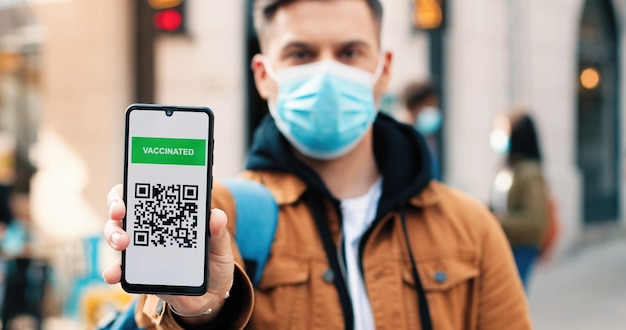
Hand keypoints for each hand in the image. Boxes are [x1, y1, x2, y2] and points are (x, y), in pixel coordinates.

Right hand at [103, 184, 234, 322]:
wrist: (211, 293)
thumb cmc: (213, 261)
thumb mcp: (220, 245)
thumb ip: (218, 232)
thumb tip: (216, 216)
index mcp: (170, 214)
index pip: (146, 193)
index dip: (136, 185)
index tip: (133, 186)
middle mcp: (151, 228)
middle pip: (124, 210)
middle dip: (116, 207)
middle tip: (120, 213)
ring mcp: (141, 249)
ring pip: (117, 235)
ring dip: (114, 235)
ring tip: (122, 243)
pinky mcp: (138, 273)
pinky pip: (119, 269)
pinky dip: (113, 270)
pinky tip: (115, 274)